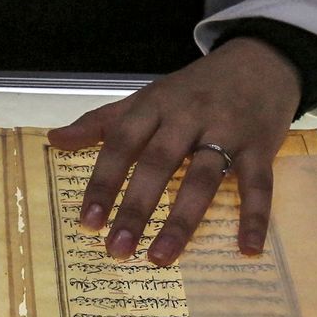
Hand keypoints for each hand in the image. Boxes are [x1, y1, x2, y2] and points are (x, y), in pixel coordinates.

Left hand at [47, 37, 301, 264]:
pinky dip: (254, 216)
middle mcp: (188, 116)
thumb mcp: (146, 97)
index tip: (87, 222)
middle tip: (117, 248)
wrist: (261, 59)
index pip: (122, 144)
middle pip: (158, 163)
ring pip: (203, 177)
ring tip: (161, 257)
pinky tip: (248, 248)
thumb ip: (102, 122)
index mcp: (155, 105)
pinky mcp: (261, 145)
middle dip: (136, 207)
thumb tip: (54, 140)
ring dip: (182, 220)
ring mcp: (227, 130)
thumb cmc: (194, 88)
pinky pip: (258, 184)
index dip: (103, 183)